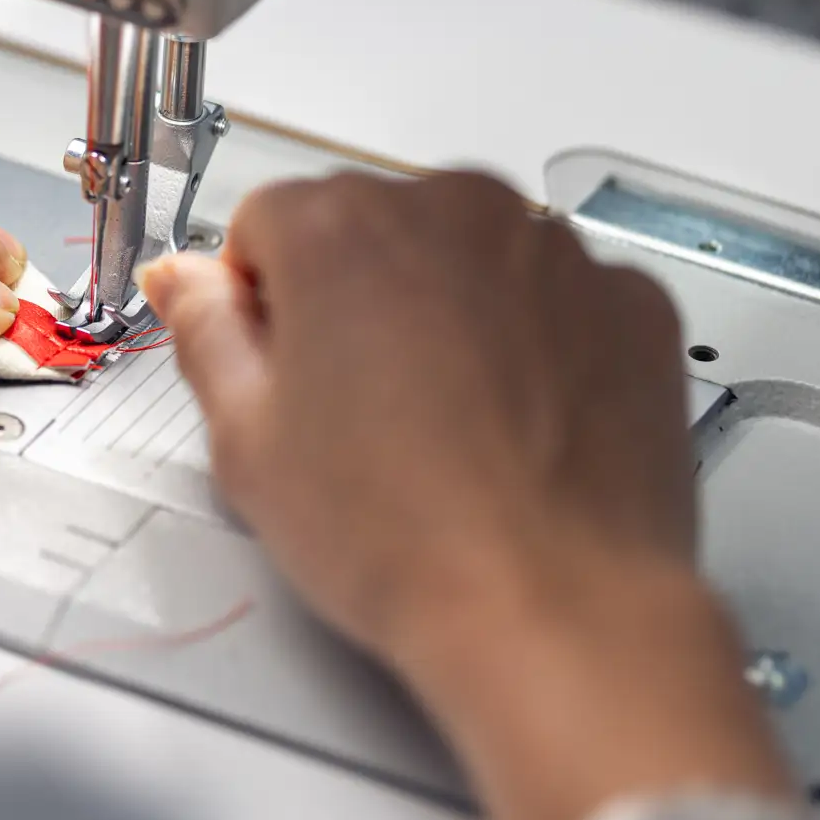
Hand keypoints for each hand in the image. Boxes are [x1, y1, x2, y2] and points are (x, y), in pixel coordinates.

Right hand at [143, 170, 699, 673]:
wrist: (553, 608)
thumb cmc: (402, 535)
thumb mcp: (246, 439)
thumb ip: (203, 330)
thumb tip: (187, 282)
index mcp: (340, 228)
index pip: (266, 222)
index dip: (259, 301)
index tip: (278, 363)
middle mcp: (453, 211)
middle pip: (372, 227)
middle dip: (355, 297)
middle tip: (355, 409)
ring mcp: (553, 252)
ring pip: (466, 255)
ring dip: (446, 311)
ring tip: (441, 428)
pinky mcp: (631, 302)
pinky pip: (558, 295)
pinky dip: (535, 339)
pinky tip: (513, 424)